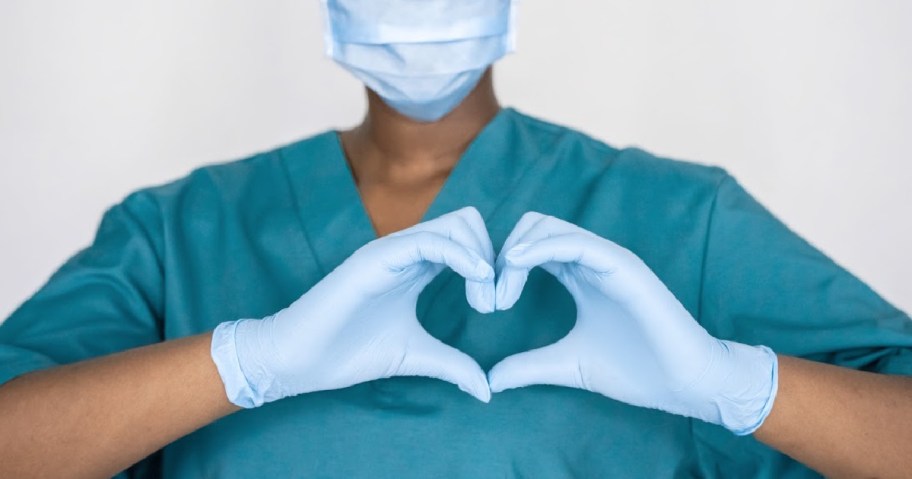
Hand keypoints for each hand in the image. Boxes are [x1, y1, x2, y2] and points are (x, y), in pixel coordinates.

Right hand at [211, 207, 496, 407]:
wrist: (298, 359)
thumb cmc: (348, 352)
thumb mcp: (415, 356)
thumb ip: (452, 365)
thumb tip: (487, 389)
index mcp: (416, 267)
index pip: (467, 241)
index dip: (491, 266)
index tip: (497, 304)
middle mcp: (407, 251)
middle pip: (468, 223)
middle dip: (493, 256)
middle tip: (494, 302)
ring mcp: (392, 251)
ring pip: (455, 224)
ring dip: (482, 256)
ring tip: (484, 300)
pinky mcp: (377, 257)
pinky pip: (429, 241)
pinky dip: (461, 255)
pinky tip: (476, 279)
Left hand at [488, 212, 777, 434]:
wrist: (685, 383)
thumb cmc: (637, 370)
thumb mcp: (568, 365)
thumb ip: (530, 366)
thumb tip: (490, 380)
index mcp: (579, 276)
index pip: (529, 248)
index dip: (500, 266)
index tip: (485, 303)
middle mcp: (591, 260)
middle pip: (531, 228)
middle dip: (501, 256)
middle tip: (488, 299)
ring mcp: (607, 259)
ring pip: (548, 227)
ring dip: (514, 253)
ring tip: (501, 294)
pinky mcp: (623, 266)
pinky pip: (575, 242)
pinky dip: (541, 247)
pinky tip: (517, 266)